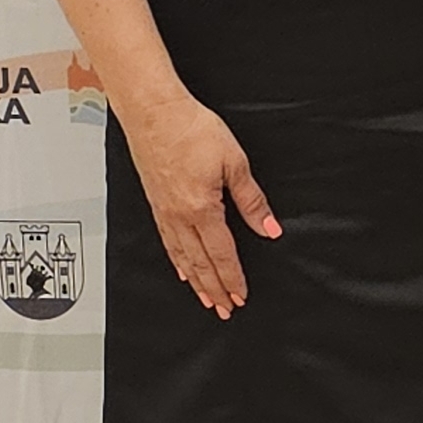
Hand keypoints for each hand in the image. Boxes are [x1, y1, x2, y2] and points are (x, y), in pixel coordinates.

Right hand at [118, 87, 281, 316]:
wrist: (154, 112)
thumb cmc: (191, 129)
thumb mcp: (234, 162)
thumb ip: (252, 200)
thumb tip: (269, 228)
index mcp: (202, 209)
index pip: (222, 254)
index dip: (233, 278)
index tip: (241, 296)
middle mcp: (180, 216)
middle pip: (201, 263)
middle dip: (215, 289)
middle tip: (225, 310)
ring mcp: (164, 211)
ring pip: (182, 256)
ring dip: (196, 281)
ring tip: (205, 298)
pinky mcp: (155, 202)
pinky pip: (167, 241)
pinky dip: (176, 260)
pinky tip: (181, 268)